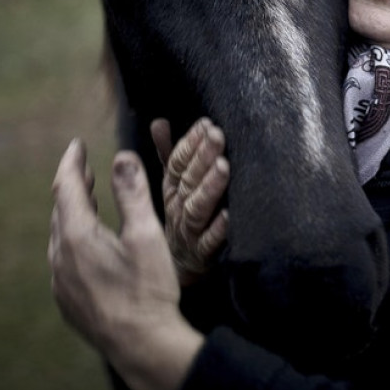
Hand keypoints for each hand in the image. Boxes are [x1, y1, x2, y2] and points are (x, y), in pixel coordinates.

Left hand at [49, 139, 202, 389]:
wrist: (142, 346)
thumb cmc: (148, 289)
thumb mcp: (146, 234)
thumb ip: (132, 193)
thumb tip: (122, 156)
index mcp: (77, 237)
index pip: (67, 187)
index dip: (72, 162)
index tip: (77, 144)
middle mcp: (61, 258)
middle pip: (60, 211)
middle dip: (73, 186)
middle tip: (85, 168)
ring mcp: (61, 283)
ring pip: (60, 236)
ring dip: (73, 213)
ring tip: (88, 200)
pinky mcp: (68, 301)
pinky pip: (63, 260)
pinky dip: (73, 239)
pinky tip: (89, 244)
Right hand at [151, 118, 229, 285]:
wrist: (177, 268)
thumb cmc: (179, 218)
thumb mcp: (171, 186)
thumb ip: (168, 154)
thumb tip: (159, 121)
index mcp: (171, 190)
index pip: (177, 163)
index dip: (190, 143)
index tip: (205, 124)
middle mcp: (177, 208)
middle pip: (188, 181)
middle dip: (202, 157)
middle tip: (218, 135)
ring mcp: (189, 232)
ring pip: (197, 208)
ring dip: (210, 187)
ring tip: (224, 166)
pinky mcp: (202, 255)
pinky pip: (209, 242)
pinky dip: (218, 230)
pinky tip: (230, 215)